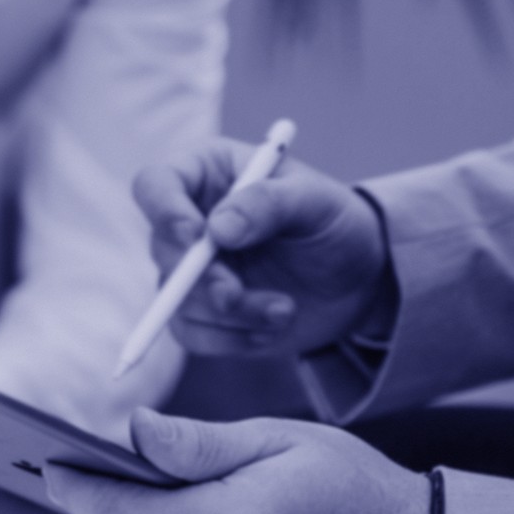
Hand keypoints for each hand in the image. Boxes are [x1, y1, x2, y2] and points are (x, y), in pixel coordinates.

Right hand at [132, 139, 388, 357]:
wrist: (356, 282)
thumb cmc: (336, 224)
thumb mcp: (317, 201)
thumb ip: (270, 203)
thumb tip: (217, 228)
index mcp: (208, 174)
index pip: (156, 184)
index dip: (164, 209)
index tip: (195, 236)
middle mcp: (190, 220)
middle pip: (163, 250)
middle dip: (201, 280)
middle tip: (235, 294)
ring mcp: (191, 272)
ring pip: (178, 301)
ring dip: (232, 314)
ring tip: (286, 310)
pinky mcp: (202, 315)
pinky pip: (193, 335)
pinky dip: (233, 339)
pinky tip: (271, 327)